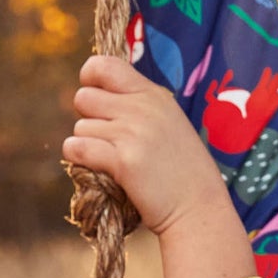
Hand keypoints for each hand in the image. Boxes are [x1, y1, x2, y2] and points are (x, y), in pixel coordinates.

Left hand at [63, 55, 225, 239]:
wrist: (200, 211)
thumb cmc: (184, 175)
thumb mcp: (169, 126)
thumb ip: (140, 107)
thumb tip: (99, 97)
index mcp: (154, 95)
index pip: (105, 66)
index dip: (89, 80)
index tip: (96, 101)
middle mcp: (142, 108)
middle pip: (84, 98)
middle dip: (88, 120)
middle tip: (107, 141)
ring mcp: (132, 133)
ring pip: (80, 127)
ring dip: (88, 145)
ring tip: (112, 162)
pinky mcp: (123, 161)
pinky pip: (78, 148)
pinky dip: (78, 159)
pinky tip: (93, 169)